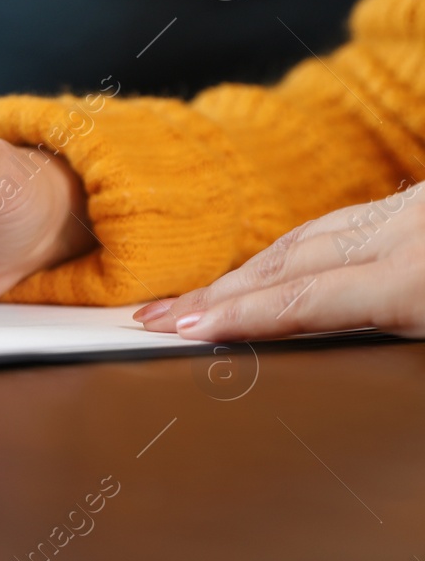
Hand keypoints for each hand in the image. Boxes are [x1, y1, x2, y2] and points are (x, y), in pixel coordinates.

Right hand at [134, 185, 424, 339]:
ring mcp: (414, 210)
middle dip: (217, 292)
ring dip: (246, 269)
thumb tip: (320, 351)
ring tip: (201, 295)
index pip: (301, 301)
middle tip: (161, 314)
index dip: (237, 318)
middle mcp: (406, 233)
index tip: (183, 331)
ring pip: (306, 236)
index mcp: (416, 280)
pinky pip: (343, 220)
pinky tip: (275, 260)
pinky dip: (295, 244)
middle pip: (287, 263)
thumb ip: (391, 342)